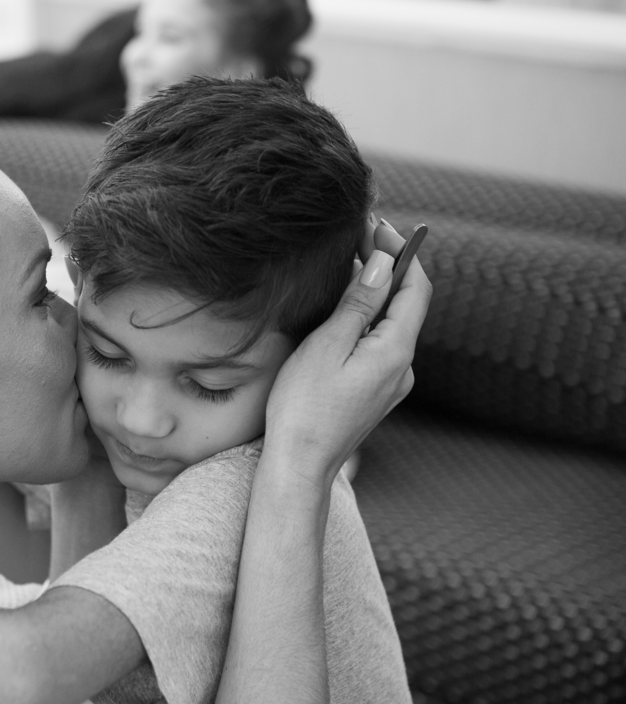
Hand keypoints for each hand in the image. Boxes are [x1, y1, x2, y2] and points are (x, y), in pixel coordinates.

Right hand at [264, 218, 432, 483]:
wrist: (298, 466)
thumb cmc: (303, 408)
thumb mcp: (327, 346)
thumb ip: (359, 303)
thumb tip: (383, 263)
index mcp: (396, 352)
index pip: (415, 287)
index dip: (401, 251)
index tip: (375, 225)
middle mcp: (402, 367)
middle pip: (405, 303)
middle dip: (385, 266)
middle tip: (357, 236)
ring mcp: (390, 383)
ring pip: (390, 324)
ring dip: (373, 292)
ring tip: (346, 265)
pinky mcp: (373, 393)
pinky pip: (377, 344)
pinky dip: (364, 318)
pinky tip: (340, 311)